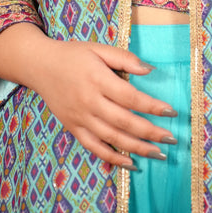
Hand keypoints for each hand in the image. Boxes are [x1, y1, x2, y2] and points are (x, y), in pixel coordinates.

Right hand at [33, 37, 176, 168]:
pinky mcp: (74, 128)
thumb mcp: (99, 48)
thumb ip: (125, 58)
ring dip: (137, 148)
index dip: (152, 106)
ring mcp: (80, 118)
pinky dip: (113, 158)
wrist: (39, 65)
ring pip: (112, 138)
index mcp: (98, 79)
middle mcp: (89, 102)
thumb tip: (150, 70)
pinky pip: (95, 147)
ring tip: (159, 154)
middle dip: (151, 132)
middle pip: (124, 122)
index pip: (131, 97)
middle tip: (172, 138)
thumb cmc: (73, 55)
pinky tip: (131, 164)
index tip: (171, 112)